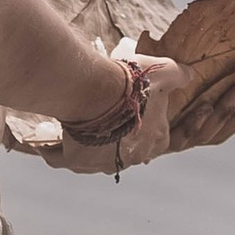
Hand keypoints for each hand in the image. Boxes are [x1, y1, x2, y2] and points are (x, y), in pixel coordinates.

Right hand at [53, 49, 186, 173]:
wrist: (101, 90)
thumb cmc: (135, 83)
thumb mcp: (164, 72)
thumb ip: (178, 74)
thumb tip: (190, 74)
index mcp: (154, 140)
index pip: (154, 138)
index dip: (144, 125)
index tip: (132, 114)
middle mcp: (131, 158)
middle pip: (123, 151)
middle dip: (114, 138)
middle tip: (103, 121)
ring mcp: (102, 163)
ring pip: (92, 158)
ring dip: (85, 147)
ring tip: (74, 131)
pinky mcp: (76, 161)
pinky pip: (60, 160)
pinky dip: (53, 152)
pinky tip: (45, 143)